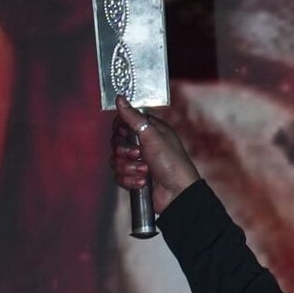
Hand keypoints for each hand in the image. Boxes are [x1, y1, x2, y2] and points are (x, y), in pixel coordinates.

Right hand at [112, 98, 200, 212]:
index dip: (120, 129)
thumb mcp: (152, 135)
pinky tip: (143, 182)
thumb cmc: (172, 163)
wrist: (177, 193)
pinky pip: (119, 176)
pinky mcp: (134, 178)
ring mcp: (138, 162)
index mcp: (149, 130)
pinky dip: (130, 180)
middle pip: (116, 142)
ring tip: (145, 171)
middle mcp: (143, 145)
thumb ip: (133, 117)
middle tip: (139, 154)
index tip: (124, 132)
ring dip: (129, 168)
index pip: (123, 123)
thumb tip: (120, 99)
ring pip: (116, 161)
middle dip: (125, 151)